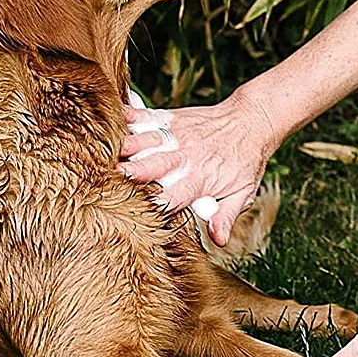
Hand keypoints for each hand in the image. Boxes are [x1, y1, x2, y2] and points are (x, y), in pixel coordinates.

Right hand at [118, 87, 278, 246]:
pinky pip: (147, 117)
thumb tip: (218, 240)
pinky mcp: (172, 118)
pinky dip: (129, 116)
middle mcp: (185, 156)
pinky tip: (115, 117)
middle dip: (133, 172)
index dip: (155, 205)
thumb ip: (226, 215)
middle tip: (113, 178)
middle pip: (153, 166)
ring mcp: (177, 135)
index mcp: (199, 179)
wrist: (252, 120)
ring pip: (145, 141)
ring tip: (105, 151)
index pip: (173, 196)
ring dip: (126, 146)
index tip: (137, 213)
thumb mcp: (243, 192)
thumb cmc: (245, 159)